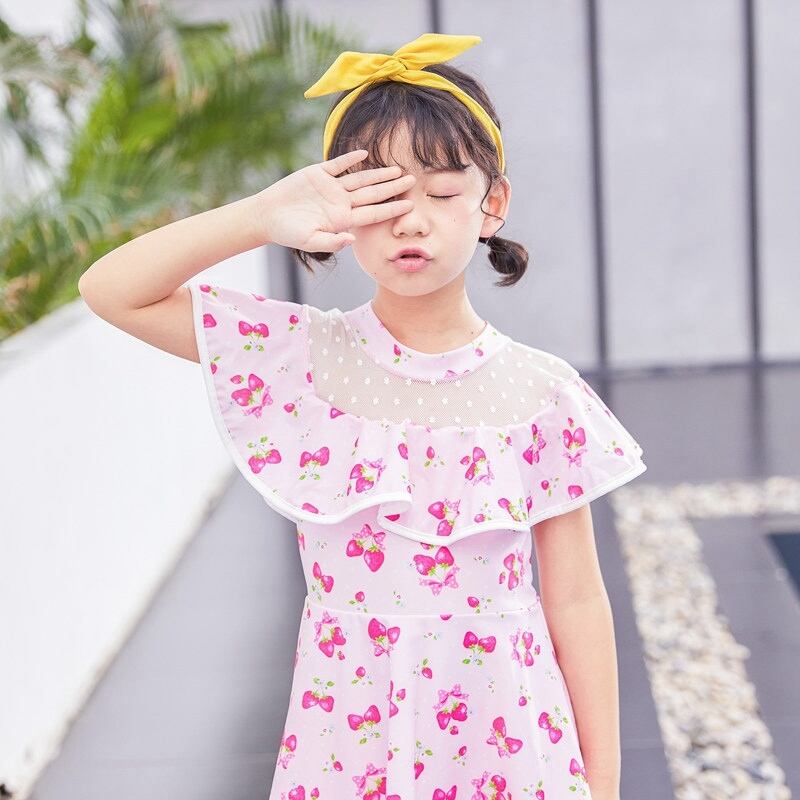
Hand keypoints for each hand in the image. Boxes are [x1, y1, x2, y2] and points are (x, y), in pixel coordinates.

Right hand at [252, 149, 415, 252]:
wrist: (267, 216)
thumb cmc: (288, 233)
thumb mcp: (309, 241)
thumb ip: (331, 242)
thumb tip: (352, 238)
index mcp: (342, 219)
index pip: (373, 213)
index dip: (391, 209)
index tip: (410, 206)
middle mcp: (341, 203)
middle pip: (372, 194)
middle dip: (393, 189)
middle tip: (413, 182)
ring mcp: (331, 188)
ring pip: (360, 179)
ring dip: (379, 174)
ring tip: (397, 170)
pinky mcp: (318, 174)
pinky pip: (337, 165)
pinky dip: (350, 159)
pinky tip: (364, 154)